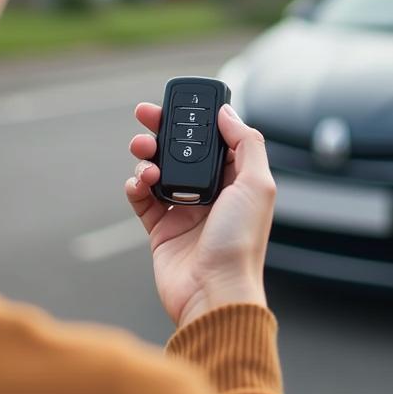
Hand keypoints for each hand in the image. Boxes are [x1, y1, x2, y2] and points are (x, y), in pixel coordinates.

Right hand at [125, 102, 274, 328]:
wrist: (213, 292)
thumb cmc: (240, 242)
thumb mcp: (257, 185)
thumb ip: (246, 143)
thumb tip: (227, 113)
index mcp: (236, 180)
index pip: (214, 139)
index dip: (196, 118)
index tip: (178, 101)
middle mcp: (211, 193)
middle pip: (181, 150)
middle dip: (162, 129)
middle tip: (144, 114)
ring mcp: (184, 210)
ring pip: (158, 169)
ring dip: (146, 156)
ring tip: (142, 154)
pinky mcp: (160, 229)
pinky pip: (141, 198)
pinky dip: (135, 185)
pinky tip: (139, 182)